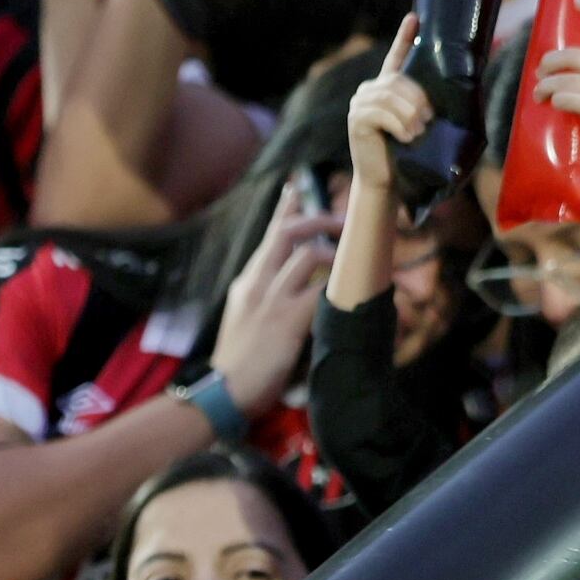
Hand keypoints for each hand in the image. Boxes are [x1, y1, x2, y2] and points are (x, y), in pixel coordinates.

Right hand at [211, 182, 339, 414]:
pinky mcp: (286, 320)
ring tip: (356, 256)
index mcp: (247, 282)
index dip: (285, 210)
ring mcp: (271, 299)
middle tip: (344, 220)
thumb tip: (298, 287)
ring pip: (308, 255)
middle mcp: (257, 283)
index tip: (296, 186)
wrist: (222, 394)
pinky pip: (321, 292)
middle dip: (319, 220)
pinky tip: (357, 290)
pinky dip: (342, 288)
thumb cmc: (237, 363)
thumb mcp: (245, 319)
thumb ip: (266, 297)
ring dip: (336, 252)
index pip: (267, 236)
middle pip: (288, 233)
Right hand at [345, 16, 427, 197]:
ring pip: (391, 96)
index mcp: (389, 87)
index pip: (397, 56)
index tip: (415, 17)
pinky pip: (380, 113)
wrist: (387, 179)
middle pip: (398, 80)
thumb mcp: (422, 123)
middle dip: (418, 99)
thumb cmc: (409, 151)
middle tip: (429, 120)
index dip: (405, 36)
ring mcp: (361, 102)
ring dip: (410, 114)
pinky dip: (398, 124)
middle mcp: (371, 89)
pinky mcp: (357, 119)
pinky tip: (406, 137)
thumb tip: (461, 87)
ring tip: (418, 131)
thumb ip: (429, 105)